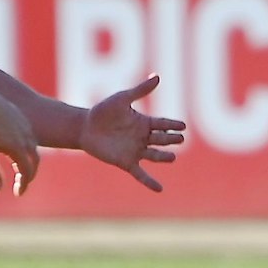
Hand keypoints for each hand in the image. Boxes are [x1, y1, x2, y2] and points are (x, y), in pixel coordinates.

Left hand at [0, 84, 39, 194]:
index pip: (27, 172)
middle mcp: (26, 136)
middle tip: (21, 183)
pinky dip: (25, 146)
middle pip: (34, 160)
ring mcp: (24, 124)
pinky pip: (28, 135)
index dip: (23, 184)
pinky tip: (14, 148)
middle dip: (29, 174)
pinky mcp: (19, 115)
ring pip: (32, 147)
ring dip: (28, 160)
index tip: (18, 193)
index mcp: (18, 148)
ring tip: (18, 168)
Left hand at [78, 75, 185, 191]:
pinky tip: (160, 189)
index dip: (173, 125)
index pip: (163, 124)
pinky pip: (140, 174)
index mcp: (144, 122)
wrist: (84, 127)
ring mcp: (135, 151)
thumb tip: (158, 77)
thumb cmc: (103, 111)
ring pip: (155, 155)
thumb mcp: (122, 99)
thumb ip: (140, 91)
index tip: (183, 126)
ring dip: (164, 157)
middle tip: (179, 138)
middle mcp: (143, 138)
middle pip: (162, 139)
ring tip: (172, 157)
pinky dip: (149, 182)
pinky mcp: (126, 162)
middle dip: (171, 139)